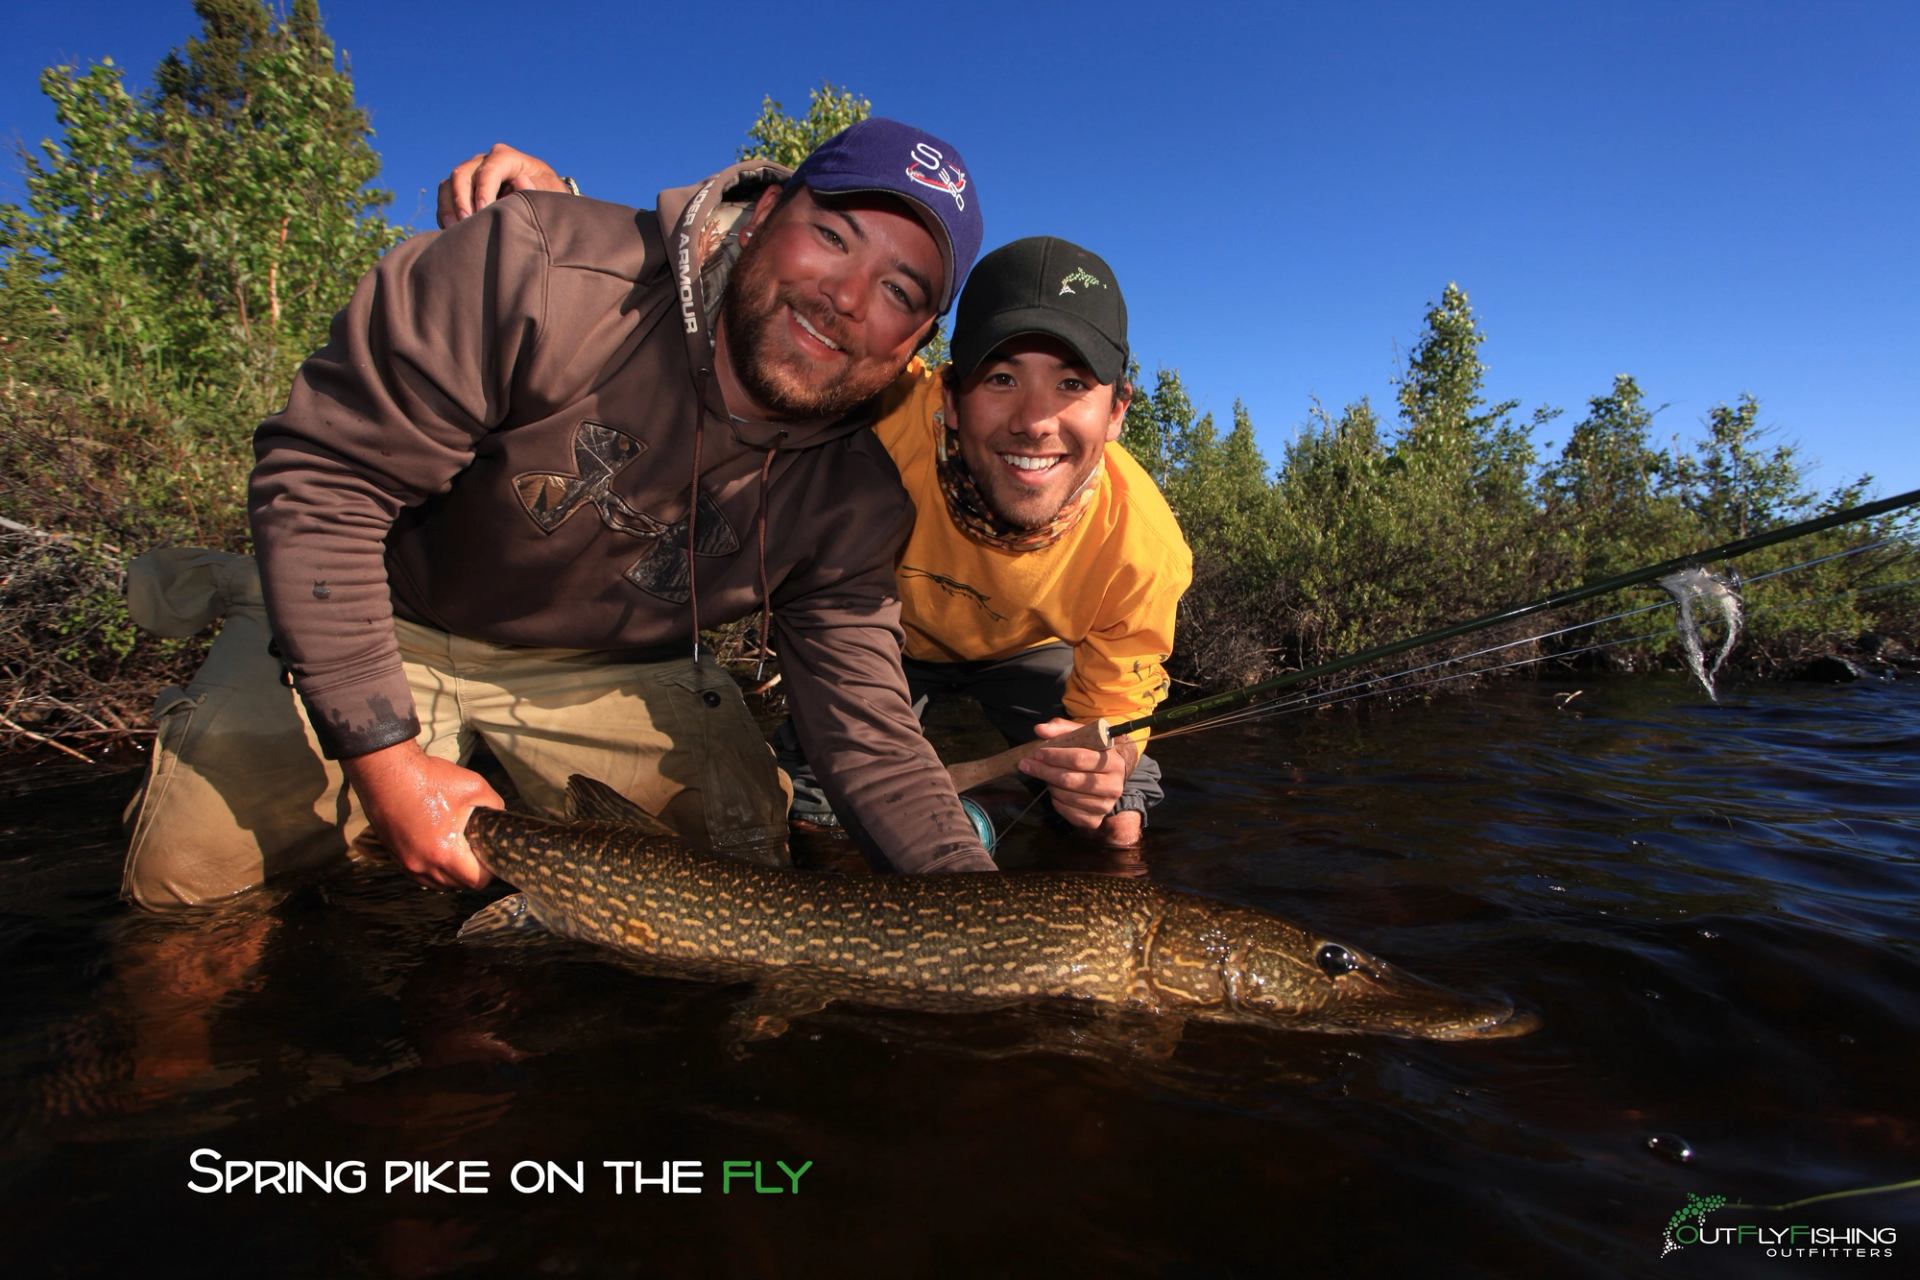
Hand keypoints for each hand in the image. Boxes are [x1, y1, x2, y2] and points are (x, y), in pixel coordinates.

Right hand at [342, 740, 503, 888]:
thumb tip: (500, 818)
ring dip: (450, 874)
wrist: (388, 770)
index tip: (492, 856)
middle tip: (478, 854)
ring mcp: (405, 862)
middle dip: (471, 874)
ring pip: (435, 882)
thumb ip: (494, 806)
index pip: (475, 880)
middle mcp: (422, 864)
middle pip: (456, 885)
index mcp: (444, 853)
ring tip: (459, 854)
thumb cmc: (430, 778)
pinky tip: (438, 851)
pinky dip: (431, 869)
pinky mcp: (394, 854)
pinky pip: (418, 874)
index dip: (489, 872)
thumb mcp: (475, 787)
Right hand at [436, 143, 567, 226]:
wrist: (539, 205)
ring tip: (455, 230)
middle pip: (462, 174)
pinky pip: (444, 199)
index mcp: (507, 158)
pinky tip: (452, 232)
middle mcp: (483, 162)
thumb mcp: (551, 194)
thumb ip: (537, 189)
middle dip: (461, 199)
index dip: (484, 189)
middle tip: (467, 222)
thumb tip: (519, 182)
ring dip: (448, 208)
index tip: (484, 211)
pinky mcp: (460, 190)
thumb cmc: (546, 198)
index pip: (489, 168)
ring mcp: (470, 175)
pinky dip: (445, 215)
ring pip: (447, 185)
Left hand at [1018, 718, 1138, 830]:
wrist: (1109, 777)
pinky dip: (1056, 801)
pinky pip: (1067, 812)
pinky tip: (1056, 791)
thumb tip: (1040, 729)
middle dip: (1044, 771)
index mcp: (1113, 761)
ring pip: (1066, 796)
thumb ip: (1060, 729)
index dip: (1054, 756)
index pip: (1079, 758)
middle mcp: (1114, 786)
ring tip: (1046, 776)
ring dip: (1049, 785)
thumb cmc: (1091, 753)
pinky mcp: (1095, 821)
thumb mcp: (1080, 736)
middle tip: (1026, 764)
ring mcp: (1105, 805)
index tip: (1037, 753)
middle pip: (1070, 780)